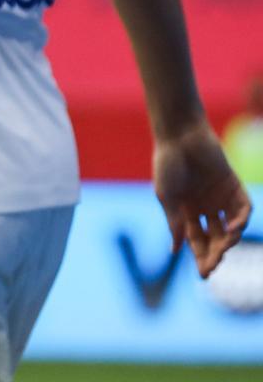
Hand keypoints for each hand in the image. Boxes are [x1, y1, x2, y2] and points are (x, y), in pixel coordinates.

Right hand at [152, 120, 251, 276]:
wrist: (180, 135)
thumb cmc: (168, 164)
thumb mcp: (167, 197)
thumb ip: (175, 222)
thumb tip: (176, 251)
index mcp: (187, 212)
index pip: (198, 241)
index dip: (201, 258)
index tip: (204, 275)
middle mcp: (206, 208)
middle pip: (216, 238)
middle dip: (215, 254)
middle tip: (214, 267)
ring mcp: (221, 197)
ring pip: (231, 227)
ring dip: (229, 240)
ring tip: (225, 246)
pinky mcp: (234, 186)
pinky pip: (243, 208)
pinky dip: (241, 220)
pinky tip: (233, 228)